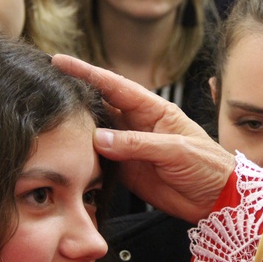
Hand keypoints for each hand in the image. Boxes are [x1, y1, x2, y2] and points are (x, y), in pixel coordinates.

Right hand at [51, 54, 234, 223]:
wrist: (217, 199)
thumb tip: (100, 139)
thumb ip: (138, 144)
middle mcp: (138, 125)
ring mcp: (130, 148)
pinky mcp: (126, 171)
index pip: (114, 86)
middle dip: (75, 97)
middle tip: (45, 90)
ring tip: (47, 121)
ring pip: (96, 134)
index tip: (59, 62)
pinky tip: (66, 153)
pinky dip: (83, 157)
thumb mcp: (176, 150)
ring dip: (76, 129)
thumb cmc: (207, 166)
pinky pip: (99, 161)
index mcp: (153, 110)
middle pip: (100, 106)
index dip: (87, 73)